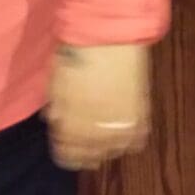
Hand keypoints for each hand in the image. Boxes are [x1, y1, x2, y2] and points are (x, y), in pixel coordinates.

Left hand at [44, 43, 150, 170]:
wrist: (107, 37)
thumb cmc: (75, 55)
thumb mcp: (55, 83)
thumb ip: (55, 108)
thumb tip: (54, 121)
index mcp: (71, 127)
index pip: (66, 155)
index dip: (63, 150)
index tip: (62, 143)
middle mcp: (96, 134)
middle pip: (89, 157)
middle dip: (82, 149)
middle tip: (79, 140)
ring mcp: (120, 127)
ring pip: (112, 151)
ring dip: (104, 145)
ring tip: (99, 134)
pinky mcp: (140, 117)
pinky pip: (133, 140)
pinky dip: (125, 137)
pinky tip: (119, 129)